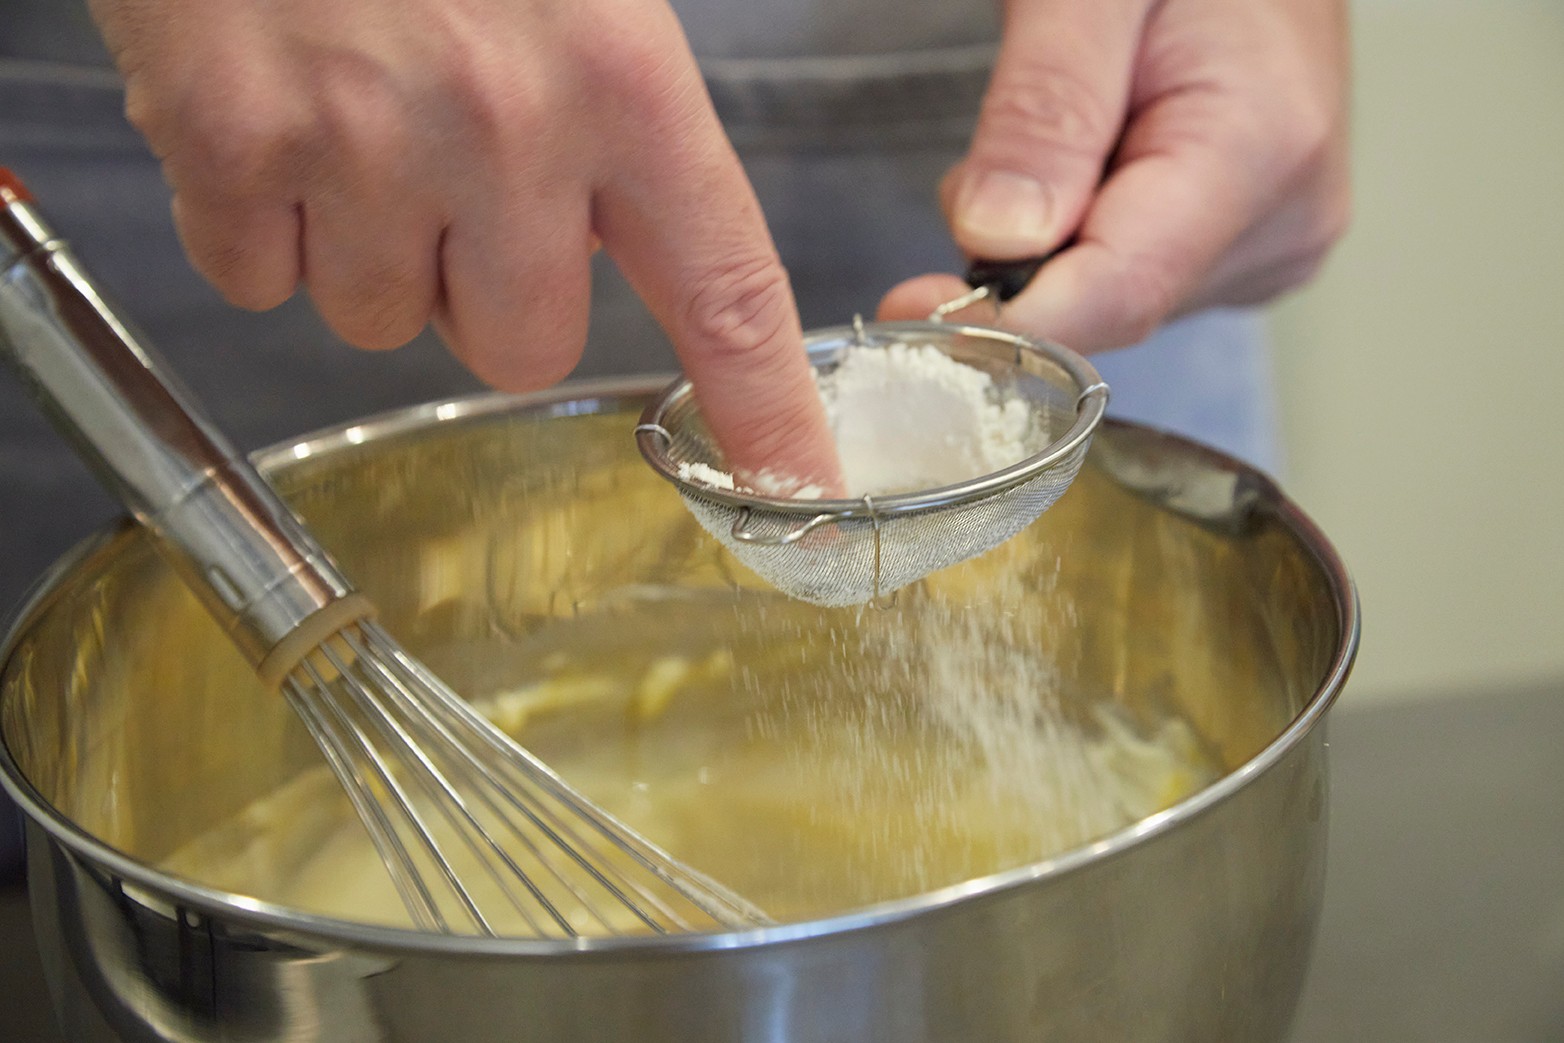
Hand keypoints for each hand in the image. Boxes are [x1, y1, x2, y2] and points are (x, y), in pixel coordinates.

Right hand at [88, 0, 841, 489]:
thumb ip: (621, 121)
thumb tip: (618, 243)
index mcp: (624, 77)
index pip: (725, 289)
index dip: (764, 411)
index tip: (796, 490)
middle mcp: (505, 126)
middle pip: (522, 347)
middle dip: (489, 293)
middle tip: (453, 181)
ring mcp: (359, 145)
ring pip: (384, 322)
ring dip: (373, 251)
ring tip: (352, 117)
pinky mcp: (230, 147)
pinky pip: (261, 281)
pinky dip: (261, 225)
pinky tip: (272, 119)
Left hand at [878, 0, 1350, 350]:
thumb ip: (1045, 106)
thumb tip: (998, 240)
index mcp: (1261, 151)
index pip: (1118, 291)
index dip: (1005, 318)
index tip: (913, 307)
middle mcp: (1281, 221)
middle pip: (1104, 300)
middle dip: (1021, 252)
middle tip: (999, 145)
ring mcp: (1267, 243)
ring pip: (1105, 296)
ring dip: (1047, 236)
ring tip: (1072, 120)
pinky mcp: (1242, 250)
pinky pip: (1126, 275)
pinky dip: (1078, 232)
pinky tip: (1095, 155)